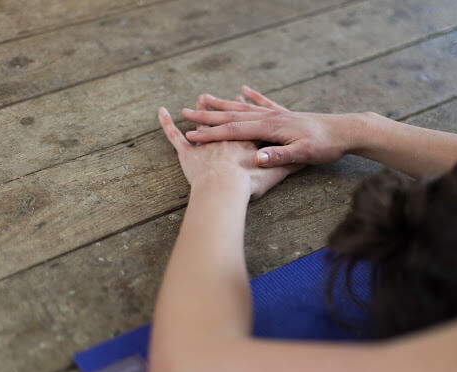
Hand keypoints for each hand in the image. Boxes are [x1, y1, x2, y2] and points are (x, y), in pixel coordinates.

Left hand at [158, 98, 300, 199]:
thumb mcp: (280, 170)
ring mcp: (207, 144)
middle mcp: (228, 135)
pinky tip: (160, 111)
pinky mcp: (188, 153)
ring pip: (204, 122)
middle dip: (223, 105)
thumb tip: (296, 152)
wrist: (225, 191)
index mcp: (249, 136)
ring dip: (203, 110)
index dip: (246, 109)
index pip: (248, 120)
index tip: (242, 95)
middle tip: (221, 94)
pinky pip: (173, 136)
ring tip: (200, 99)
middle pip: (227, 117)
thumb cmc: (252, 184)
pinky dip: (166, 124)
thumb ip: (284, 160)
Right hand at [181, 85, 368, 167]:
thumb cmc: (325, 145)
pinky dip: (251, 96)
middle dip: (207, 116)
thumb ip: (279, 157)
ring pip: (242, 107)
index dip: (211, 134)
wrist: (345, 130)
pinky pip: (263, 102)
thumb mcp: (303, 155)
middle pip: (232, 116)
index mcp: (269, 128)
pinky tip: (242, 90)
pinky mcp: (284, 113)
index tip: (191, 136)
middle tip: (185, 112)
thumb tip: (256, 159)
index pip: (234, 131)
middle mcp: (269, 117)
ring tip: (203, 98)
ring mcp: (276, 113)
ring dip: (222, 104)